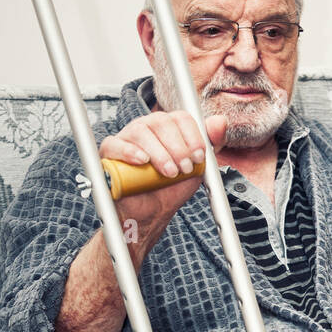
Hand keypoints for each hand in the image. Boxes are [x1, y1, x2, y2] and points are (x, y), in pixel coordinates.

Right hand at [99, 110, 227, 234]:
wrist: (151, 214)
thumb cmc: (170, 189)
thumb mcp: (197, 168)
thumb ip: (210, 146)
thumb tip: (221, 122)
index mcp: (168, 129)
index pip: (181, 118)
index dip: (193, 136)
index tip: (198, 157)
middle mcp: (147, 128)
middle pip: (162, 122)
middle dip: (178, 147)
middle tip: (184, 169)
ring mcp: (127, 137)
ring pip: (141, 131)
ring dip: (159, 153)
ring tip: (168, 173)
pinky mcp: (110, 152)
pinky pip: (115, 144)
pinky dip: (130, 152)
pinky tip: (142, 162)